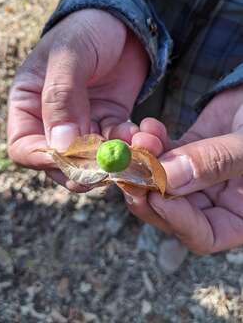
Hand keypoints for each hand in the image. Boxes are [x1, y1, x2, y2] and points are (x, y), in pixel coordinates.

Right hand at [7, 9, 148, 190]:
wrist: (122, 20)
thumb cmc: (87, 29)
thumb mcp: (69, 56)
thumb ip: (61, 99)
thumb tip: (61, 148)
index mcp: (29, 104)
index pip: (24, 147)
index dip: (42, 159)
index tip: (68, 160)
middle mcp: (52, 119)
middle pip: (58, 161)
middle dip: (82, 169)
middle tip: (105, 169)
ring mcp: (82, 122)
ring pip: (91, 159)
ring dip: (111, 161)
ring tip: (131, 150)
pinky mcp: (108, 121)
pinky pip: (115, 144)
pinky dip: (128, 145)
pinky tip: (139, 132)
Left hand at [125, 86, 242, 253]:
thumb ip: (214, 163)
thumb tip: (166, 180)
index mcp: (240, 214)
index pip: (203, 236)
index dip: (177, 221)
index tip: (156, 198)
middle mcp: (218, 200)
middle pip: (172, 211)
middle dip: (148, 191)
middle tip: (130, 172)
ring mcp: (200, 177)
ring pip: (162, 181)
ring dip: (145, 161)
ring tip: (141, 139)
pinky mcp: (189, 152)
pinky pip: (163, 154)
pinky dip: (152, 142)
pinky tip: (149, 127)